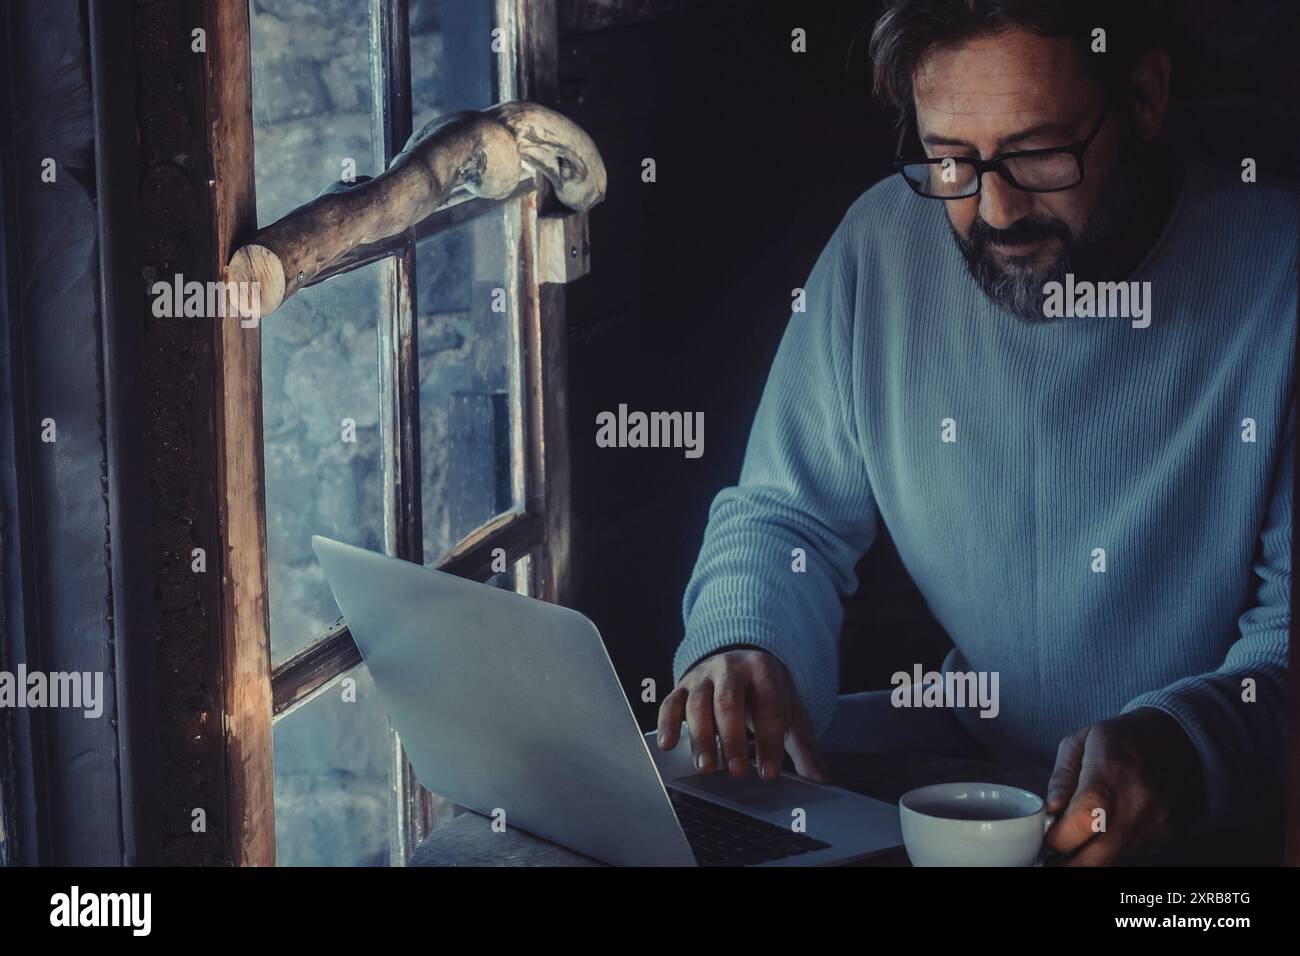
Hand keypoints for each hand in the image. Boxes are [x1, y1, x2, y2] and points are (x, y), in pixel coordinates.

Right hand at [656, 648, 830, 782]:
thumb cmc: (765, 693)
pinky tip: (668, 746)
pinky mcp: (682, 686)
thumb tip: (823, 780)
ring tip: (707, 768)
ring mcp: (703, 676)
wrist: (739, 661)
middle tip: (736, 772)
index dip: (769, 740)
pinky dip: (667, 724)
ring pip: (698, 704)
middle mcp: (730, 667)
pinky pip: (671, 703)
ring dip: (701, 738)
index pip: (768, 706)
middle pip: (729, 702)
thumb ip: (804, 746)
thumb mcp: (789, 712)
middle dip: (733, 739)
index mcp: (763, 670)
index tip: (769, 773)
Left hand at [1043, 708, 1202, 865]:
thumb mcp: (1080, 743)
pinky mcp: (1168, 835)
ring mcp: (1157, 821)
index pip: (1083, 819)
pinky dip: (1113, 848)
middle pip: (1099, 855)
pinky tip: (1110, 827)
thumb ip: (1062, 778)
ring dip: (1090, 854)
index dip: (1059, 837)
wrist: (1174, 740)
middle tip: (1052, 855)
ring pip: (1112, 858)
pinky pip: (1130, 854)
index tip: (1046, 838)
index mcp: (1110, 769)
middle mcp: (1138, 800)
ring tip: (1080, 834)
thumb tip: (1050, 810)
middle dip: (1068, 862)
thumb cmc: (1120, 740)